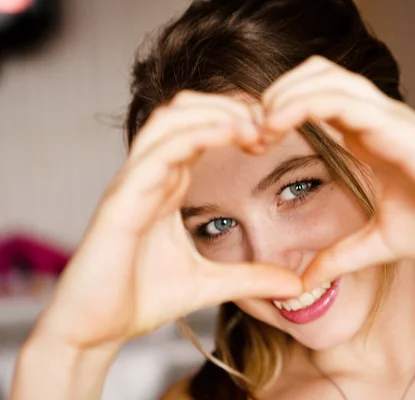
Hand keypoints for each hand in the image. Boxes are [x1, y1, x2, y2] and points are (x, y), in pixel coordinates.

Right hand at [35, 92, 301, 348]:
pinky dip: (195, 134)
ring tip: (254, 123)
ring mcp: (133, 183)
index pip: (199, 129)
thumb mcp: (211, 284)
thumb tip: (296, 286)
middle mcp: (149, 175)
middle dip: (229, 105)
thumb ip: (252, 278)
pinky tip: (230, 133)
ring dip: (215, 111)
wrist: (95, 330)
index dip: (236, 121)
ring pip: (170, 119)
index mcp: (167, 185)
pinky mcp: (121, 200)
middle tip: (268, 121)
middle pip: (185, 110)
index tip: (273, 134)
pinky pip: (158, 152)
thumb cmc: (140, 299)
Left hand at [262, 56, 414, 287]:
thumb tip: (305, 281)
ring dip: (284, 93)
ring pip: (324, 77)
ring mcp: (388, 118)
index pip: (315, 101)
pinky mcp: (398, 126)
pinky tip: (278, 123)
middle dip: (276, 93)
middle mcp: (376, 120)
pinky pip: (341, 99)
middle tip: (249, 128)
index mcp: (368, 138)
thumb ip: (338, 257)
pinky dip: (303, 102)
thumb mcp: (376, 244)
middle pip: (315, 76)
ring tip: (259, 124)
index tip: (253, 141)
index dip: (280, 111)